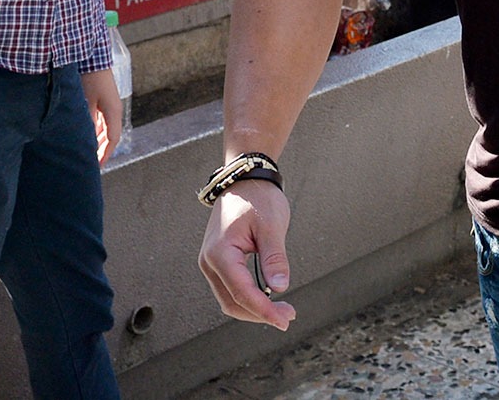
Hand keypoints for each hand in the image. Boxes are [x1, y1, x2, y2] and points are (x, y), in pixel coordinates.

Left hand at [80, 69, 121, 165]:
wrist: (91, 56)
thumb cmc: (89, 77)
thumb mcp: (86, 101)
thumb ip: (87, 121)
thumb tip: (85, 139)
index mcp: (113, 111)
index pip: (112, 139)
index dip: (105, 154)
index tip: (97, 167)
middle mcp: (113, 110)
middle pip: (110, 136)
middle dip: (102, 150)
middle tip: (92, 164)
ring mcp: (109, 105)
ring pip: (105, 129)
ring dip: (98, 141)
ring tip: (88, 153)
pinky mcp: (102, 100)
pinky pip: (101, 121)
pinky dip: (95, 131)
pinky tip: (86, 135)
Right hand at [198, 179, 296, 330]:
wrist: (244, 179)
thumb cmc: (258, 198)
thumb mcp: (272, 226)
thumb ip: (274, 258)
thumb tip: (280, 288)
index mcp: (220, 253)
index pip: (242, 293)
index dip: (264, 311)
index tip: (285, 319)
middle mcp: (209, 261)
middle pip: (232, 302)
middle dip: (260, 314)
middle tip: (288, 316)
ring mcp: (210, 262)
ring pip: (229, 299)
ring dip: (254, 309)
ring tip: (282, 310)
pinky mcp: (217, 261)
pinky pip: (230, 288)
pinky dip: (248, 298)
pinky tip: (268, 299)